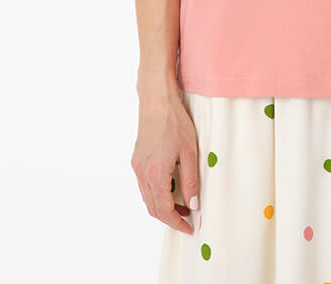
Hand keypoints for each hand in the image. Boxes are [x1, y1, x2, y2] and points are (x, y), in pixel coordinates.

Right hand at [131, 87, 200, 233]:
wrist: (157, 101)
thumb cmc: (175, 123)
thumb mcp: (189, 152)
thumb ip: (191, 181)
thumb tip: (193, 204)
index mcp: (156, 174)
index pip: (164, 211)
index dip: (177, 223)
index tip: (189, 228)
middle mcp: (142, 174)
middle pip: (154, 208)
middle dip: (170, 217)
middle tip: (188, 217)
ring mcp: (137, 167)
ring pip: (148, 198)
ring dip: (163, 206)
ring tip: (183, 203)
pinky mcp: (136, 160)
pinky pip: (144, 185)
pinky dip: (156, 193)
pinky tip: (170, 186)